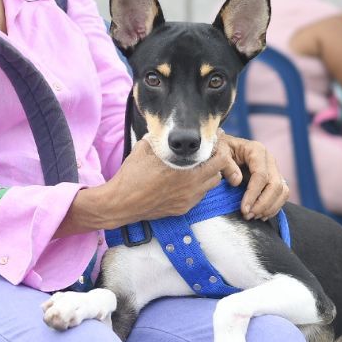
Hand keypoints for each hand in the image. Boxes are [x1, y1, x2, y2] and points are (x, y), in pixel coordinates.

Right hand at [104, 138, 232, 222]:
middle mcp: (192, 187)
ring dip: (208, 175)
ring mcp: (188, 200)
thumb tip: (166, 131)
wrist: (121, 202)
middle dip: (216, 160)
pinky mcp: (182, 209)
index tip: (215, 138)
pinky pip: (199, 196)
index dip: (219, 146)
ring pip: (210, 185)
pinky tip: (186, 180)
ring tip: (197, 166)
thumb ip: (161, 139)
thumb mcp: (146, 147)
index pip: (218, 158)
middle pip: (219, 173)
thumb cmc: (132, 174)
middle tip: (208, 152)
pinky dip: (198, 187)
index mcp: (187, 170)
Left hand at [218, 133, 289, 219]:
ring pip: (282, 191)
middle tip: (248, 215)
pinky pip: (282, 195)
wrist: (224, 150)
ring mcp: (274, 169)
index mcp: (257, 150)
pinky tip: (260, 215)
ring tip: (253, 216)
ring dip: (269, 207)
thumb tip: (237, 181)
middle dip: (262, 204)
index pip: (260, 175)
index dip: (253, 194)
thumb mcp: (218, 153)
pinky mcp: (275, 179)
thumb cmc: (220, 151)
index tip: (243, 209)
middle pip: (275, 185)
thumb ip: (226, 164)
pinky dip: (274, 207)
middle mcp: (269, 159)